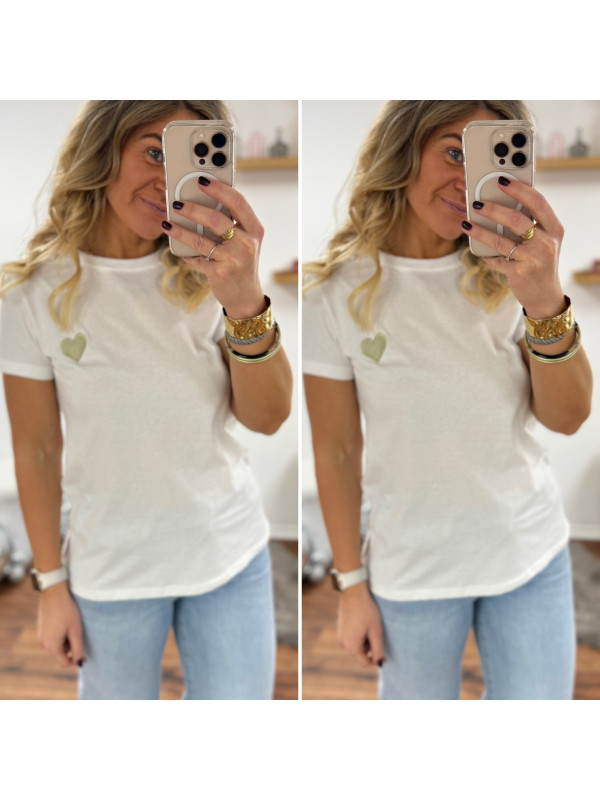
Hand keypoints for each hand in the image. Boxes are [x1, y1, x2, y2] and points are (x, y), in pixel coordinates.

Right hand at [37, 582, 84, 667]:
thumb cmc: (67, 611)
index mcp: (51, 645)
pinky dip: (60, 636)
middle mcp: (43, 643)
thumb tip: (79, 663)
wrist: (54, 593)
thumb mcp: (75, 630)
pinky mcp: (41, 629)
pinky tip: (65, 623)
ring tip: (72, 626)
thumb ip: (77, 648)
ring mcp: (40, 636)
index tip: (86, 657)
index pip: (64, 662)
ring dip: (66, 641)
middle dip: (70, 649)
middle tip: (78, 633)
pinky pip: (52, 638)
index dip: (76, 661)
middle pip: (60, 654)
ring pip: (56, 646)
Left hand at [163, 178, 265, 318]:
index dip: (219, 189)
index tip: (202, 180)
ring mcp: (234, 259)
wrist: (246, 296)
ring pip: (201, 240)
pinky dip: (186, 254)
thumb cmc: (241, 262)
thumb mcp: (244, 240)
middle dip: (194, 209)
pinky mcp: (220, 273)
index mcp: (254, 229)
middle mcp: (247, 243)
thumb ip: (232, 222)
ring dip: (180, 230)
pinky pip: (197, 259)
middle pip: (217, 219)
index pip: (238, 202)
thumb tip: (202, 200)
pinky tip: (180, 249)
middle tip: (177, 203)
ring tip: (168, 224)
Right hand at [337, 582, 384, 667]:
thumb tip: (378, 661)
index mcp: (351, 645)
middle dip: (370, 648)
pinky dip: (360, 635)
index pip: (364, 662)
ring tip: (370, 626)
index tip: (386, 656)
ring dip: (365, 640)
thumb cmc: (366, 611)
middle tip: (376, 633)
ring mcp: (340, 635)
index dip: (376, 660)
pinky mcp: (341, 628)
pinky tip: (364, 622)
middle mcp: (343, 642)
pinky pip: (351, 637)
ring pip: (356, 645)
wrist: (353, 592)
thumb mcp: (375, 631)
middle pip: (360, 654)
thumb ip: (377, 649)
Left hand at [463, 177, 565, 318]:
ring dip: (480, 231)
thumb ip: (531, 223)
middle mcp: (546, 243)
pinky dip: (486, 255)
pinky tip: (478, 251)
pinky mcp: (520, 273)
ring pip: (501, 240)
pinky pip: (496, 260)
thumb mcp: (544, 240)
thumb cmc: (541, 262)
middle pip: (517, 219)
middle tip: (477, 203)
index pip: (538, 202)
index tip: (502, 180)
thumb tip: (502, 202)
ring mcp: (534, 259)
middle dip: (494, 209)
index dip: (520, 189)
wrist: (545, 295)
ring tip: (467, 224)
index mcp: (554, 229)